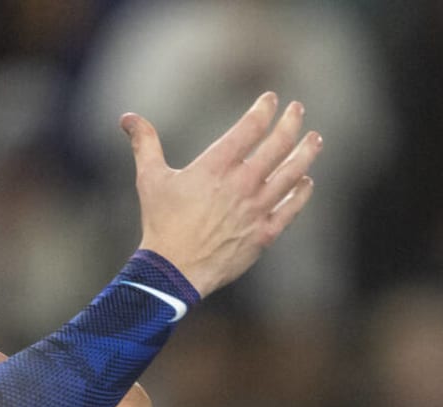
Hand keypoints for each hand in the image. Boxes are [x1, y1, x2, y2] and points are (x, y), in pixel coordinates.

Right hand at [123, 93, 321, 296]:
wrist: (173, 271)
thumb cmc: (160, 223)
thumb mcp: (150, 178)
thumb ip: (145, 143)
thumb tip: (127, 117)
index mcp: (216, 166)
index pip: (249, 128)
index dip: (263, 109)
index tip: (271, 99)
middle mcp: (242, 183)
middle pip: (278, 145)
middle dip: (291, 123)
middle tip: (298, 110)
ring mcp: (256, 209)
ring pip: (291, 174)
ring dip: (305, 153)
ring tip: (315, 139)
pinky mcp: (263, 234)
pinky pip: (290, 209)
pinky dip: (301, 193)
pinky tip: (307, 182)